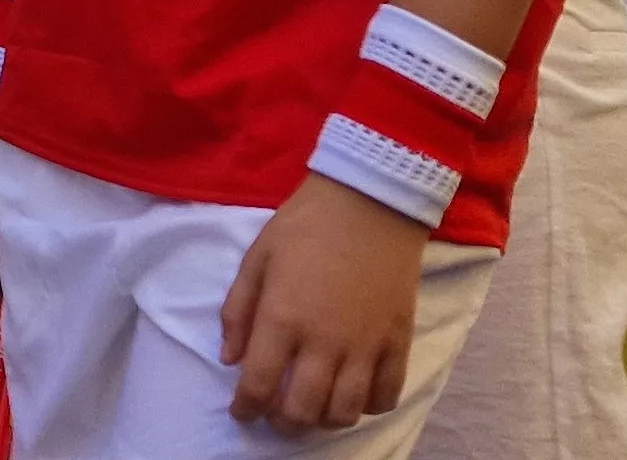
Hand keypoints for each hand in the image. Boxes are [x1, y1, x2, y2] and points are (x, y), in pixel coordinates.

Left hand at [220, 175, 432, 430]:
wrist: (370, 202)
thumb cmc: (306, 225)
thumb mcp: (257, 258)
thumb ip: (238, 311)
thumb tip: (229, 359)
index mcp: (282, 319)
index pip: (258, 386)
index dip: (245, 409)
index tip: (242, 411)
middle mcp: (323, 342)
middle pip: (301, 411)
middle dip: (281, 424)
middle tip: (274, 415)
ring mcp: (364, 346)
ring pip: (343, 413)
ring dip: (322, 420)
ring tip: (313, 407)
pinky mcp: (397, 342)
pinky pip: (385, 395)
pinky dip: (367, 406)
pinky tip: (353, 393)